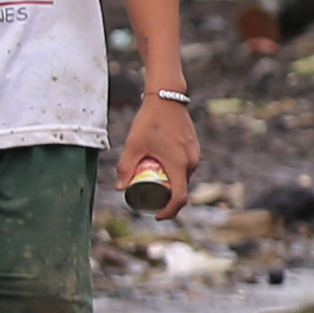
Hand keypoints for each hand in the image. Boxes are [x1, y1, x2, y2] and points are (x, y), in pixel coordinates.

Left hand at [117, 94, 202, 211]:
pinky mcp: (194, 148)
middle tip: (148, 197)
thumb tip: (119, 188)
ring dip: (170, 184)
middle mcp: (191, 162)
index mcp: (179, 165)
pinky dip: (175, 173)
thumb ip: (125, 168)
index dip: (169, 211)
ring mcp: (195, 154)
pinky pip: (185, 167)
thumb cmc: (150, 121)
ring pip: (183, 178)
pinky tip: (160, 167)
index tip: (157, 215)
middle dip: (165, 198)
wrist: (167, 97)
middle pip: (181, 189)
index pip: (179, 198)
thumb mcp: (133, 145)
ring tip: (152, 181)